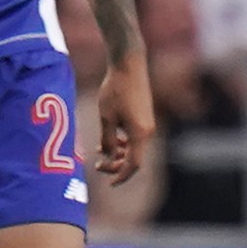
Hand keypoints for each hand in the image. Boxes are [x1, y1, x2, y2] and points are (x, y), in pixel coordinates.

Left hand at [92, 52, 155, 185]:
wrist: (129, 65)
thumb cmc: (115, 90)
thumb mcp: (106, 117)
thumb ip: (107, 140)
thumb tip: (107, 155)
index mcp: (140, 134)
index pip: (134, 165)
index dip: (121, 176)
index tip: (109, 183)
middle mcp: (147, 131)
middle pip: (135, 159)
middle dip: (117, 165)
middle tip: (98, 165)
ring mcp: (147, 124)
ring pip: (134, 148)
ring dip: (118, 154)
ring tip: (100, 151)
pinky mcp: (144, 116)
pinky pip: (135, 138)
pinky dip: (123, 143)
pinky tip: (109, 139)